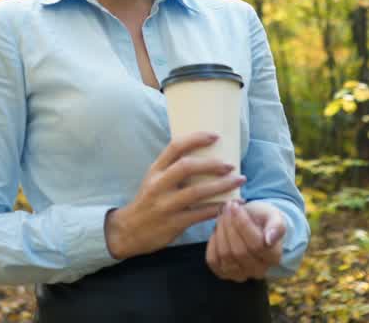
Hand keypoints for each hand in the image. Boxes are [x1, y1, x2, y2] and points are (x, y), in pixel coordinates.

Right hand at [105, 131, 245, 259]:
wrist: (129, 231)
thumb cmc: (148, 202)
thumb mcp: (154, 180)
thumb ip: (173, 168)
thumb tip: (204, 154)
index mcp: (155, 170)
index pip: (175, 147)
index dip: (196, 139)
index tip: (215, 136)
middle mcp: (159, 185)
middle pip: (187, 167)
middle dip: (212, 164)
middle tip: (231, 165)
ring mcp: (165, 205)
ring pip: (197, 192)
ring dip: (221, 186)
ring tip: (239, 181)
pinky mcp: (173, 223)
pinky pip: (200, 214)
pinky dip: (218, 208)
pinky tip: (231, 204)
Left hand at [206, 199, 284, 281]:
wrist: (253, 227)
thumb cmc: (263, 219)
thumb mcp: (274, 216)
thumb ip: (276, 226)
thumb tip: (269, 240)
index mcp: (274, 257)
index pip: (257, 245)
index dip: (243, 224)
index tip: (235, 206)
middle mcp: (258, 271)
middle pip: (239, 251)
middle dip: (229, 225)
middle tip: (227, 208)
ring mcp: (241, 275)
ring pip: (225, 255)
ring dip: (220, 231)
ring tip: (222, 216)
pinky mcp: (224, 274)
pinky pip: (212, 260)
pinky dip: (212, 242)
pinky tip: (217, 230)